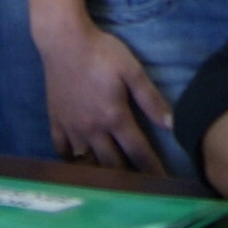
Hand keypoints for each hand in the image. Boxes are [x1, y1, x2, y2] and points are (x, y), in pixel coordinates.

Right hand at [35, 20, 173, 172]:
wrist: (63, 40)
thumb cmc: (101, 52)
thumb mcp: (132, 71)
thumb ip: (151, 99)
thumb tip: (171, 124)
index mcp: (114, 117)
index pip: (138, 151)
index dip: (152, 169)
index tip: (162, 183)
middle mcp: (93, 129)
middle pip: (113, 163)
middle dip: (128, 177)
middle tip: (139, 186)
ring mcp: (72, 127)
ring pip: (87, 161)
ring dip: (101, 173)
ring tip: (113, 182)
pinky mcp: (56, 120)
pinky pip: (62, 150)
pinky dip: (71, 161)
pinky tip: (79, 163)